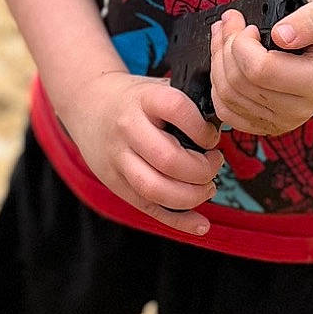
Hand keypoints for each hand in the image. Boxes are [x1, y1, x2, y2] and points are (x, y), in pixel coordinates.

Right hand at [57, 68, 222, 237]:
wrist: (87, 105)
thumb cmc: (135, 99)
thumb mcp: (157, 88)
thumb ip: (187, 104)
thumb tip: (225, 127)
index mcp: (142, 100)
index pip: (176, 109)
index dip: (202, 128)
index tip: (211, 138)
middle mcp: (127, 129)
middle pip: (168, 159)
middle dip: (202, 169)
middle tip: (214, 164)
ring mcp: (118, 159)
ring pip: (156, 189)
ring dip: (192, 196)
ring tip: (207, 186)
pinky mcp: (116, 184)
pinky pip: (148, 208)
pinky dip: (178, 221)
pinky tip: (201, 225)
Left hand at [209, 0, 312, 137]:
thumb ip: (310, 20)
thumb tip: (281, 35)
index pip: (260, 70)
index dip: (243, 43)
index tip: (250, 27)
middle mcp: (299, 109)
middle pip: (238, 83)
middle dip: (226, 46)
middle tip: (231, 22)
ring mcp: (280, 122)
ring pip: (226, 95)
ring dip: (217, 60)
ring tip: (226, 36)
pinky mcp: (264, 126)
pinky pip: (225, 111)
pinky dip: (217, 84)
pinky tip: (226, 62)